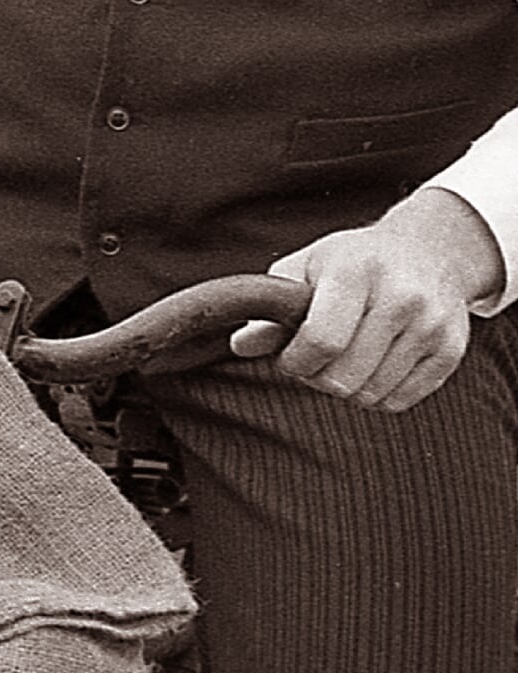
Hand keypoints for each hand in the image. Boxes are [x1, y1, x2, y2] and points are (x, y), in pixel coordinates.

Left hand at [229, 188, 503, 410]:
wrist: (430, 250)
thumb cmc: (354, 262)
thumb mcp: (307, 268)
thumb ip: (272, 309)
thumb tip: (241, 345)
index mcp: (357, 271)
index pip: (321, 342)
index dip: (295, 363)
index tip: (291, 357)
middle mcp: (402, 295)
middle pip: (342, 378)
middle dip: (317, 378)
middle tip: (318, 357)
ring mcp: (432, 323)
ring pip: (368, 394)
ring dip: (347, 386)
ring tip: (348, 356)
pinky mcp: (451, 349)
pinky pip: (397, 401)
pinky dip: (377, 393)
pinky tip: (375, 362)